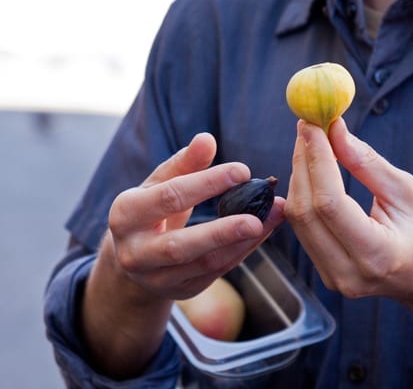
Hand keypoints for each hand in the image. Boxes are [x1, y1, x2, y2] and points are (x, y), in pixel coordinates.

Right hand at [104, 132, 285, 300]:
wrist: (133, 257)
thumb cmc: (150, 210)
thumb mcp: (158, 184)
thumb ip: (184, 163)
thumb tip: (206, 139)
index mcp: (126, 215)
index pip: (169, 198)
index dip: (206, 184)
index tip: (243, 171)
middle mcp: (136, 252)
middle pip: (181, 245)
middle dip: (222, 231)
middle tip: (256, 218)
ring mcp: (157, 277)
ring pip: (204, 263)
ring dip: (241, 243)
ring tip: (270, 220)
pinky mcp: (181, 289)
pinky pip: (217, 271)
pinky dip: (243, 250)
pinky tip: (263, 231)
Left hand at [285, 119, 412, 302]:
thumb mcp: (407, 192)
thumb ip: (367, 163)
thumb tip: (334, 130)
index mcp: (377, 255)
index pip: (330, 203)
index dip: (317, 159)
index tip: (312, 125)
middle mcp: (349, 273)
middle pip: (307, 211)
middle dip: (303, 163)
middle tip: (308, 127)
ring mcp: (334, 278)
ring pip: (299, 220)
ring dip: (300, 176)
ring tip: (310, 143)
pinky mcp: (326, 273)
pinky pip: (303, 229)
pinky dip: (304, 194)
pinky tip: (311, 170)